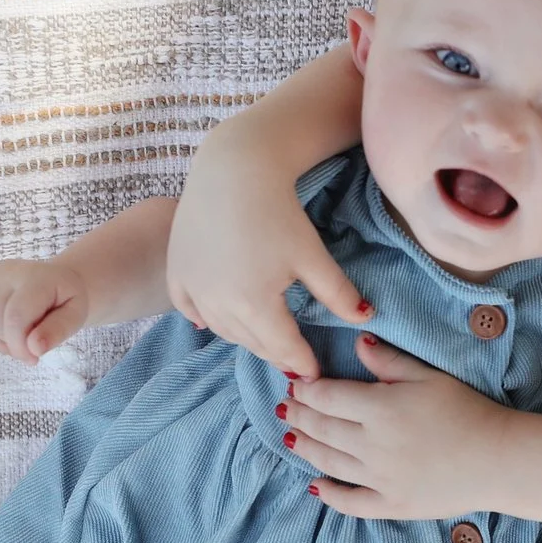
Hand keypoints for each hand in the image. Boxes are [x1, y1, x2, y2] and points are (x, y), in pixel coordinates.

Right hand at [0, 258, 90, 363]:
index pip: (15, 318)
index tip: (33, 358)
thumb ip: (57, 332)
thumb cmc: (68, 300)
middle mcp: (7, 272)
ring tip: (14, 346)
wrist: (60, 280)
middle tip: (28, 352)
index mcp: (35, 278)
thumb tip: (34, 348)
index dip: (18, 346)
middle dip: (8, 346)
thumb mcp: (76, 315)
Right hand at [168, 140, 368, 382]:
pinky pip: (188, 307)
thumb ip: (338, 293)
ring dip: (243, 338)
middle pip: (252, 343)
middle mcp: (218, 304)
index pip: (283, 347)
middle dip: (275, 354)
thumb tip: (365, 318)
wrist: (234, 168)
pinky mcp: (176, 270)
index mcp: (254, 305)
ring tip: (262, 339)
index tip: (315, 373)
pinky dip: (203, 317)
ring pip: (221, 329)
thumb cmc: (278, 212)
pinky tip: (210, 321)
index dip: (302, 362)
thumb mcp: (313, 256)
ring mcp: (192, 288)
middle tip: (292, 360)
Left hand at [281, 336, 509, 518]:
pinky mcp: (391, 504)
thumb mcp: (429, 376)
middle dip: (299, 415)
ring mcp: (379, 479)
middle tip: (286, 408)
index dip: (307, 389)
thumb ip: (389, 361)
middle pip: (322, 429)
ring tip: (291, 438)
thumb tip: (357, 343)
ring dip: (305, 448)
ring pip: (328, 463)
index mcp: (380, 408)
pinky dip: (329, 494)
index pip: (328, 397)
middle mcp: (372, 445)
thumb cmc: (468, 410)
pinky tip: (315, 486)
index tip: (296, 383)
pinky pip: (351, 502)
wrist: (499, 459)